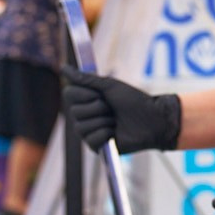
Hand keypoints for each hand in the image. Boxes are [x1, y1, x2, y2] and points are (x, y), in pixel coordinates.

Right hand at [62, 69, 180, 153]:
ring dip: (104, 121)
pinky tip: (115, 133)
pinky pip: (91, 140)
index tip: (100, 94)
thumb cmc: (133, 100)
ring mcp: (89, 132)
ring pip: (82, 127)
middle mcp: (84, 115)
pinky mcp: (97, 146)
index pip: (68, 94)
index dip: (85, 94)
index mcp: (85, 99)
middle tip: (112, 109)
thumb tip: (62, 68)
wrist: (152, 119)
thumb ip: (85, 79)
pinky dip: (106, 134)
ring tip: (116, 121)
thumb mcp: (109, 85)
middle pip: (75, 112)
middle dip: (98, 108)